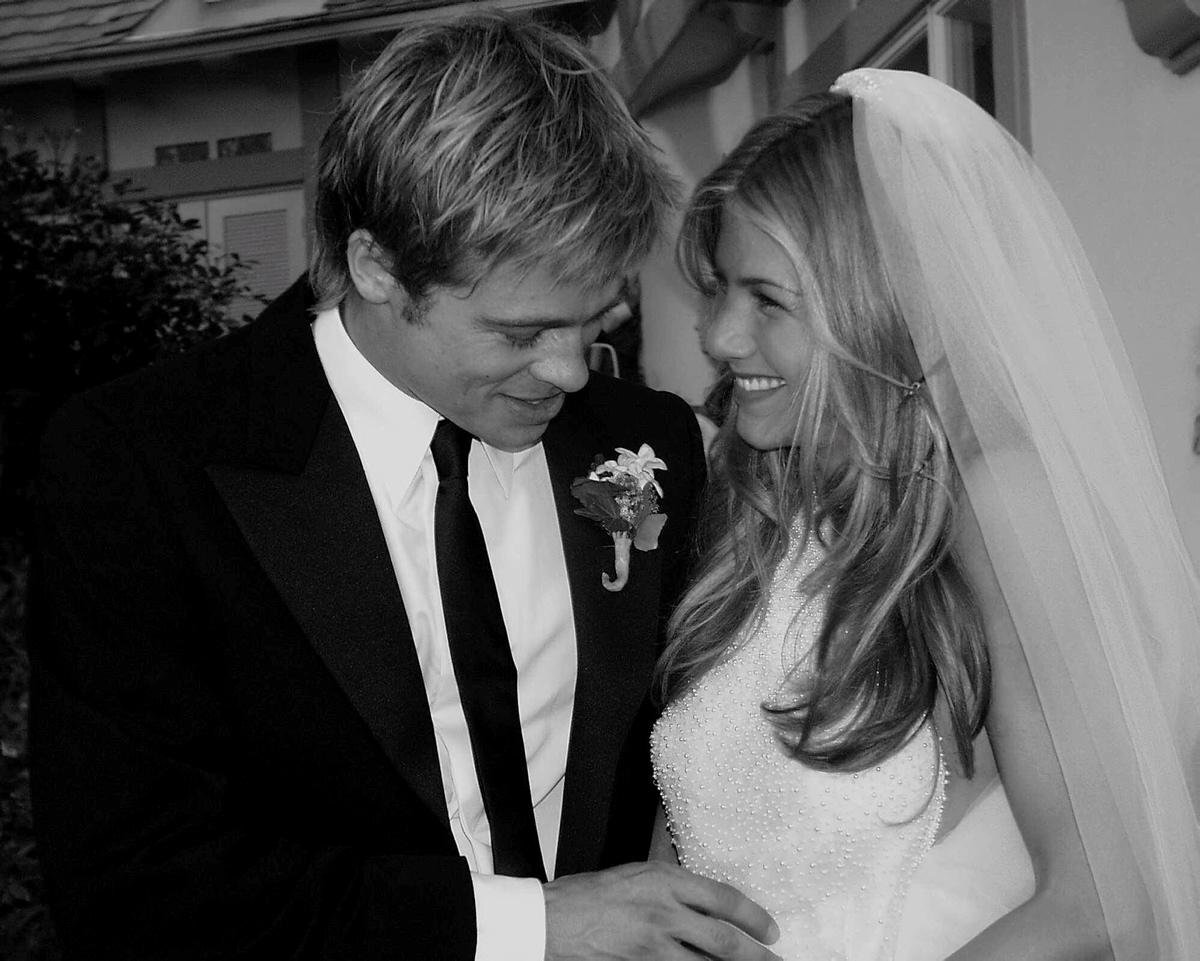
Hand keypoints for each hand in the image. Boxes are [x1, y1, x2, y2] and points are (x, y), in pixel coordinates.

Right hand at [543, 861, 780, 960]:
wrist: (550, 921)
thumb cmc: (587, 896)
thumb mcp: (635, 875)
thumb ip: (671, 887)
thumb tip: (705, 901)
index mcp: (663, 881)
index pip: (723, 898)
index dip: (753, 917)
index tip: (770, 929)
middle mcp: (663, 913)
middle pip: (724, 941)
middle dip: (757, 956)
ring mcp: (653, 947)